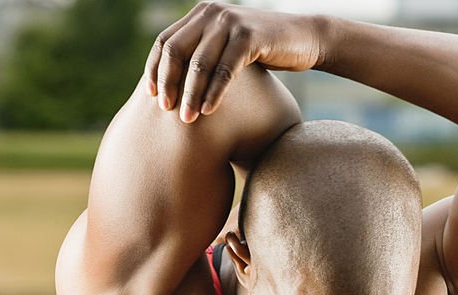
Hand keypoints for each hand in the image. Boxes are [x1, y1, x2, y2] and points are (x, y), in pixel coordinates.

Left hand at [145, 1, 321, 122]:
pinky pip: (225, 69)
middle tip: (166, 111)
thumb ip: (206, 54)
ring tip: (187, 119)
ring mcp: (230, 22)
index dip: (155, 69)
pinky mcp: (249, 36)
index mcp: (200, 14)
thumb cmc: (266, 50)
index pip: (165, 41)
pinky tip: (209, 111)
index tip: (151, 96)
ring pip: (200, 62)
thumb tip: (178, 83)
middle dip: (169, 83)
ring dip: (191, 93)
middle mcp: (211, 13)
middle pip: (176, 50)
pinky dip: (215, 92)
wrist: (306, 39)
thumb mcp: (229, 48)